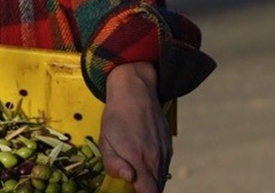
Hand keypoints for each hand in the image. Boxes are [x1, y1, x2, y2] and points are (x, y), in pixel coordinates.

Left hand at [99, 62, 171, 191]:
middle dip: (145, 190)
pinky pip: (164, 168)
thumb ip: (113, 164)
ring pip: (162, 179)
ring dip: (151, 182)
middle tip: (132, 183)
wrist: (135, 91)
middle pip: (157, 189)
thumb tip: (129, 179)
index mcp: (139, 159)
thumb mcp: (105, 140)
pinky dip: (156, 171)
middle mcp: (156, 158)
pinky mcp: (169, 147)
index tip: (130, 191)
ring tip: (136, 173)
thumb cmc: (116, 116)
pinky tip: (143, 162)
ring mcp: (164, 152)